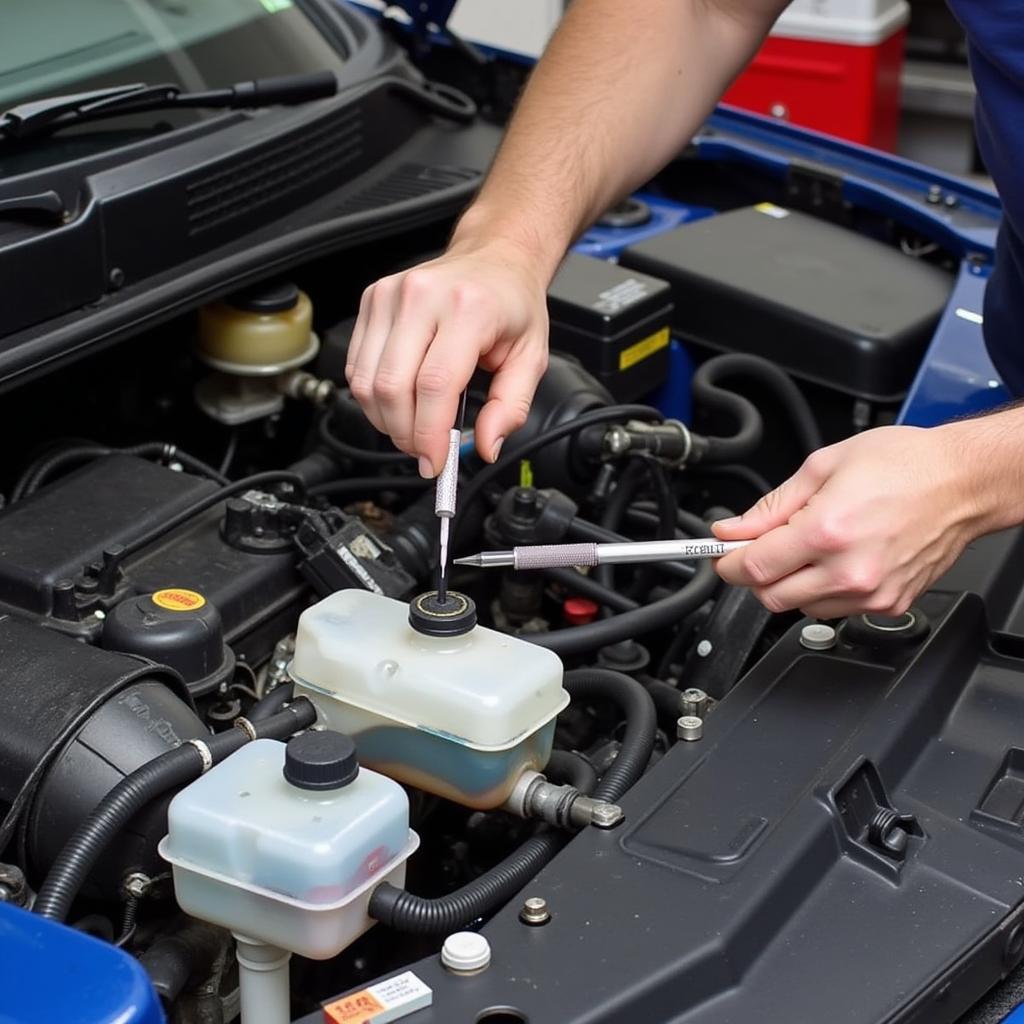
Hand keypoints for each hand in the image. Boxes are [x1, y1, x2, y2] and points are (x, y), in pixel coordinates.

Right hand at [345, 237, 549, 477]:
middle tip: (424, 451)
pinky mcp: (372, 299)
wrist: (494, 257)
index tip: (435, 461)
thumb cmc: (511, 303)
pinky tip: (398, 402)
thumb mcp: (531, 357)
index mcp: (468, 308)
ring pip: (367, 381)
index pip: (435, 385)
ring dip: (386, 420)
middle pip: (393, 386)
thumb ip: (511, 407)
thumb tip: (487, 446)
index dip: (429, 434)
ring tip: (412, 428)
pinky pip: (357, 365)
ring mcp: (391, 295)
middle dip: (405, 434)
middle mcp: (424, 295)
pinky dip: (373, 397)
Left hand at [712, 424, 989, 618]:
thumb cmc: (905, 465)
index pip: (753, 568)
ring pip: (800, 607)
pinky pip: (835, 610)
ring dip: (790, 583)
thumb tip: (732, 529)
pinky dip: (823, 590)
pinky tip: (837, 559)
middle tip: (761, 548)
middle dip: (755, 573)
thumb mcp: (823, 467)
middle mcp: (848, 570)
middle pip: (770, 596)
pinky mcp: (889, 604)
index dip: (727, 562)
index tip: (722, 553)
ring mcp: (871, 593)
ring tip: (810, 547)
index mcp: (826, 532)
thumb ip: (770, 507)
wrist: (963, 481)